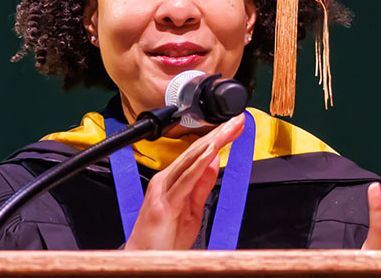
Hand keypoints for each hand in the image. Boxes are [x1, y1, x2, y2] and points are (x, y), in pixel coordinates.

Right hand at [123, 115, 245, 249]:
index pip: (198, 153)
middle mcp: (165, 180)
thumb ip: (202, 184)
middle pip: (195, 151)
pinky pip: (185, 181)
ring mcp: (163, 190)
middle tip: (236, 120)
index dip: (217, 138)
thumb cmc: (162, 240)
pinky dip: (198, 165)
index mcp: (171, 180)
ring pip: (190, 160)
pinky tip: (210, 153)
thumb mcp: (191, 209)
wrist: (143, 260)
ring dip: (212, 143)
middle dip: (218, 134)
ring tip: (228, 130)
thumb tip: (214, 161)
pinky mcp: (165, 204)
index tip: (235, 127)